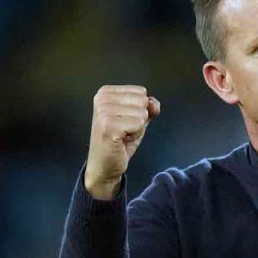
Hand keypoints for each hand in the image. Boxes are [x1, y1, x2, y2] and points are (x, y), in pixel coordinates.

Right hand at [84, 85, 159, 199]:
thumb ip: (148, 107)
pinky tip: (122, 140)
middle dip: (139, 119)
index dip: (139, 110)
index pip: (141, 92)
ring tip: (123, 135)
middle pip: (143, 101)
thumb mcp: (137, 119)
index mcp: (106, 92)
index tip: (124, 122)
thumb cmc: (120, 141)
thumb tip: (154, 104)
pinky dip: (135, 135)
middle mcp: (102, 98)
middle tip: (124, 130)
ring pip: (142, 113)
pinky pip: (139, 124)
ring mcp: (104, 112)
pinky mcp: (109, 126)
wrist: (105, 165)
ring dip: (137, 128)